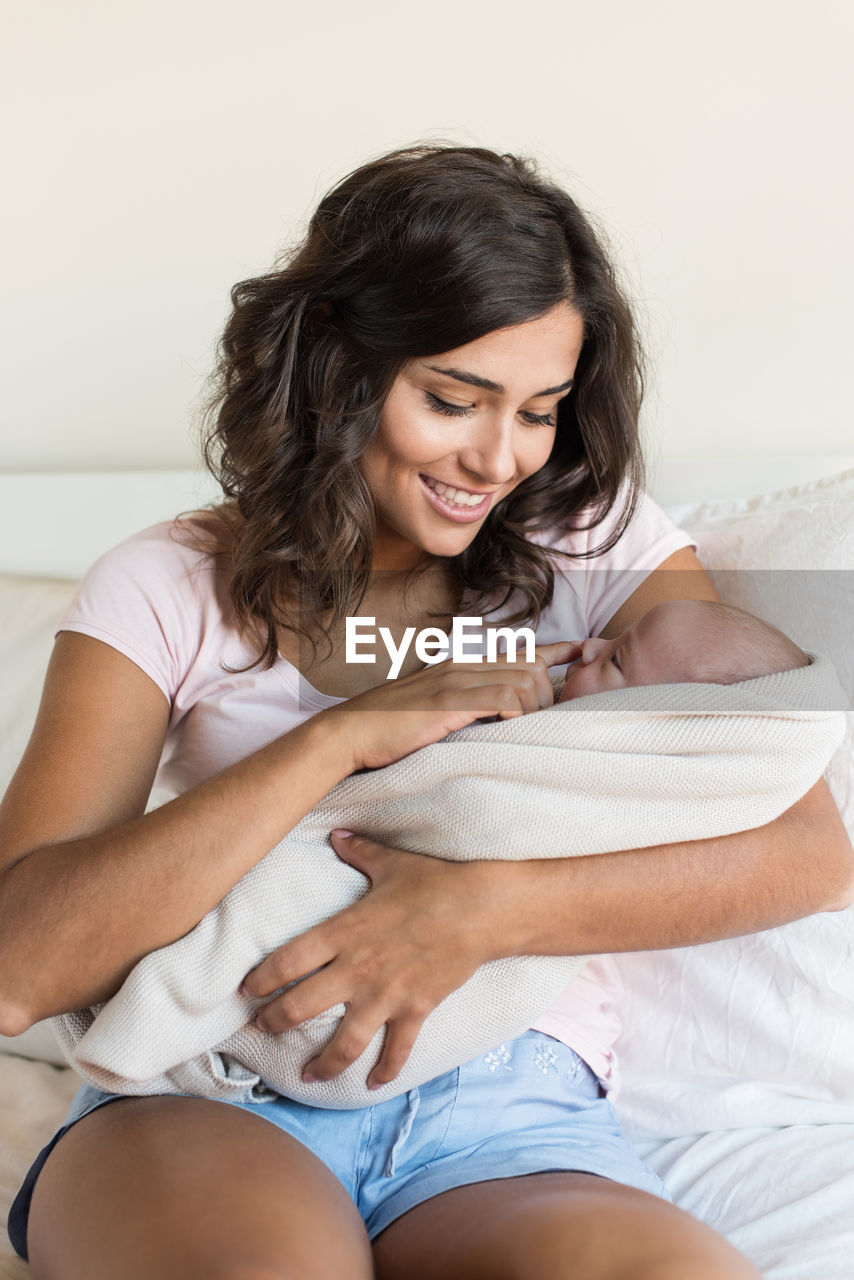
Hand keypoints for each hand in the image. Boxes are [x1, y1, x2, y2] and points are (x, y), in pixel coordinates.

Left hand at [240, 830, 494, 1088]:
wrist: (482, 909)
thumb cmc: (434, 882)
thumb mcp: (391, 862)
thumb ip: (358, 852)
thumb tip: (336, 833)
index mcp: (345, 931)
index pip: (288, 961)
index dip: (261, 980)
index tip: (245, 991)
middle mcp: (358, 968)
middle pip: (302, 1006)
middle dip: (275, 1022)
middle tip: (260, 1028)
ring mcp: (387, 994)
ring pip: (344, 1041)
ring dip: (323, 1063)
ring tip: (307, 1076)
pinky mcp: (416, 1009)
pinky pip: (396, 1049)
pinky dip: (385, 1070)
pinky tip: (373, 1084)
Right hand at [317, 640, 581, 771]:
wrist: (347, 735)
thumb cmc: (387, 731)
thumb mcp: (431, 711)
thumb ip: (463, 707)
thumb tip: (495, 718)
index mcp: (459, 665)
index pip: (519, 650)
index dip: (557, 651)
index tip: (583, 653)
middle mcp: (461, 665)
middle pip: (530, 663)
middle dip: (551, 691)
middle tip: (547, 721)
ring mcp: (455, 681)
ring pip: (524, 679)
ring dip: (536, 707)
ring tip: (527, 731)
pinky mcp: (448, 702)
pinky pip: (503, 697)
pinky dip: (517, 714)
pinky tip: (510, 731)